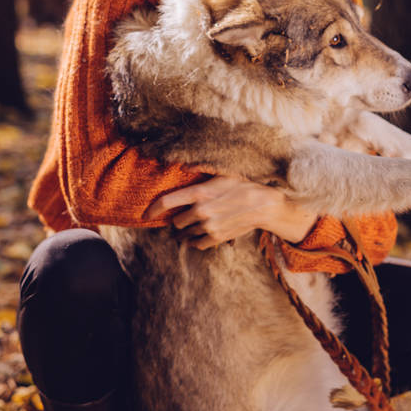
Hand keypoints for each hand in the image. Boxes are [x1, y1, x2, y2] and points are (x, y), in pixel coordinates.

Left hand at [143, 175, 317, 248]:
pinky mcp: (216, 238)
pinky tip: (200, 234)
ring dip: (185, 231)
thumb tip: (185, 166)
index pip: (166, 202)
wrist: (264, 206)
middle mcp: (201, 212)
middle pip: (176, 221)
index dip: (153, 209)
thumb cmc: (244, 185)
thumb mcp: (223, 172)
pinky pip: (197, 244)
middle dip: (177, 219)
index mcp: (199, 193)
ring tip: (191, 226)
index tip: (146, 215)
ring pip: (185, 234)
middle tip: (183, 216)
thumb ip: (202, 168)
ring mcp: (208, 227)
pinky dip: (196, 241)